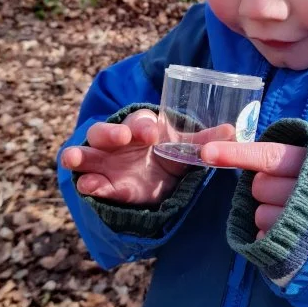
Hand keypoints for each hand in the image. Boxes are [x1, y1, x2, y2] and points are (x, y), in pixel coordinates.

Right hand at [61, 109, 233, 205]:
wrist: (156, 179)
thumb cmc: (168, 153)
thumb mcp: (185, 147)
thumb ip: (205, 140)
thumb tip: (234, 130)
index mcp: (141, 127)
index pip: (138, 120)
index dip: (143, 124)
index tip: (152, 133)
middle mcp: (118, 141)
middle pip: (105, 131)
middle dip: (110, 133)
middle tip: (122, 137)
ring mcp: (105, 162)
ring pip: (86, 153)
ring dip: (78, 154)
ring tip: (73, 158)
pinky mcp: (102, 184)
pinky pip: (89, 182)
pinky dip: (87, 183)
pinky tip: (88, 186)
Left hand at [201, 141, 305, 238]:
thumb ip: (289, 153)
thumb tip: (242, 142)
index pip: (269, 157)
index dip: (236, 154)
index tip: (207, 152)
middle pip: (259, 186)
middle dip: (265, 188)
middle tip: (288, 190)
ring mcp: (303, 225)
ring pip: (260, 213)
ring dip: (269, 214)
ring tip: (295, 215)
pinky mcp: (295, 251)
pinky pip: (263, 237)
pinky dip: (270, 235)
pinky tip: (291, 234)